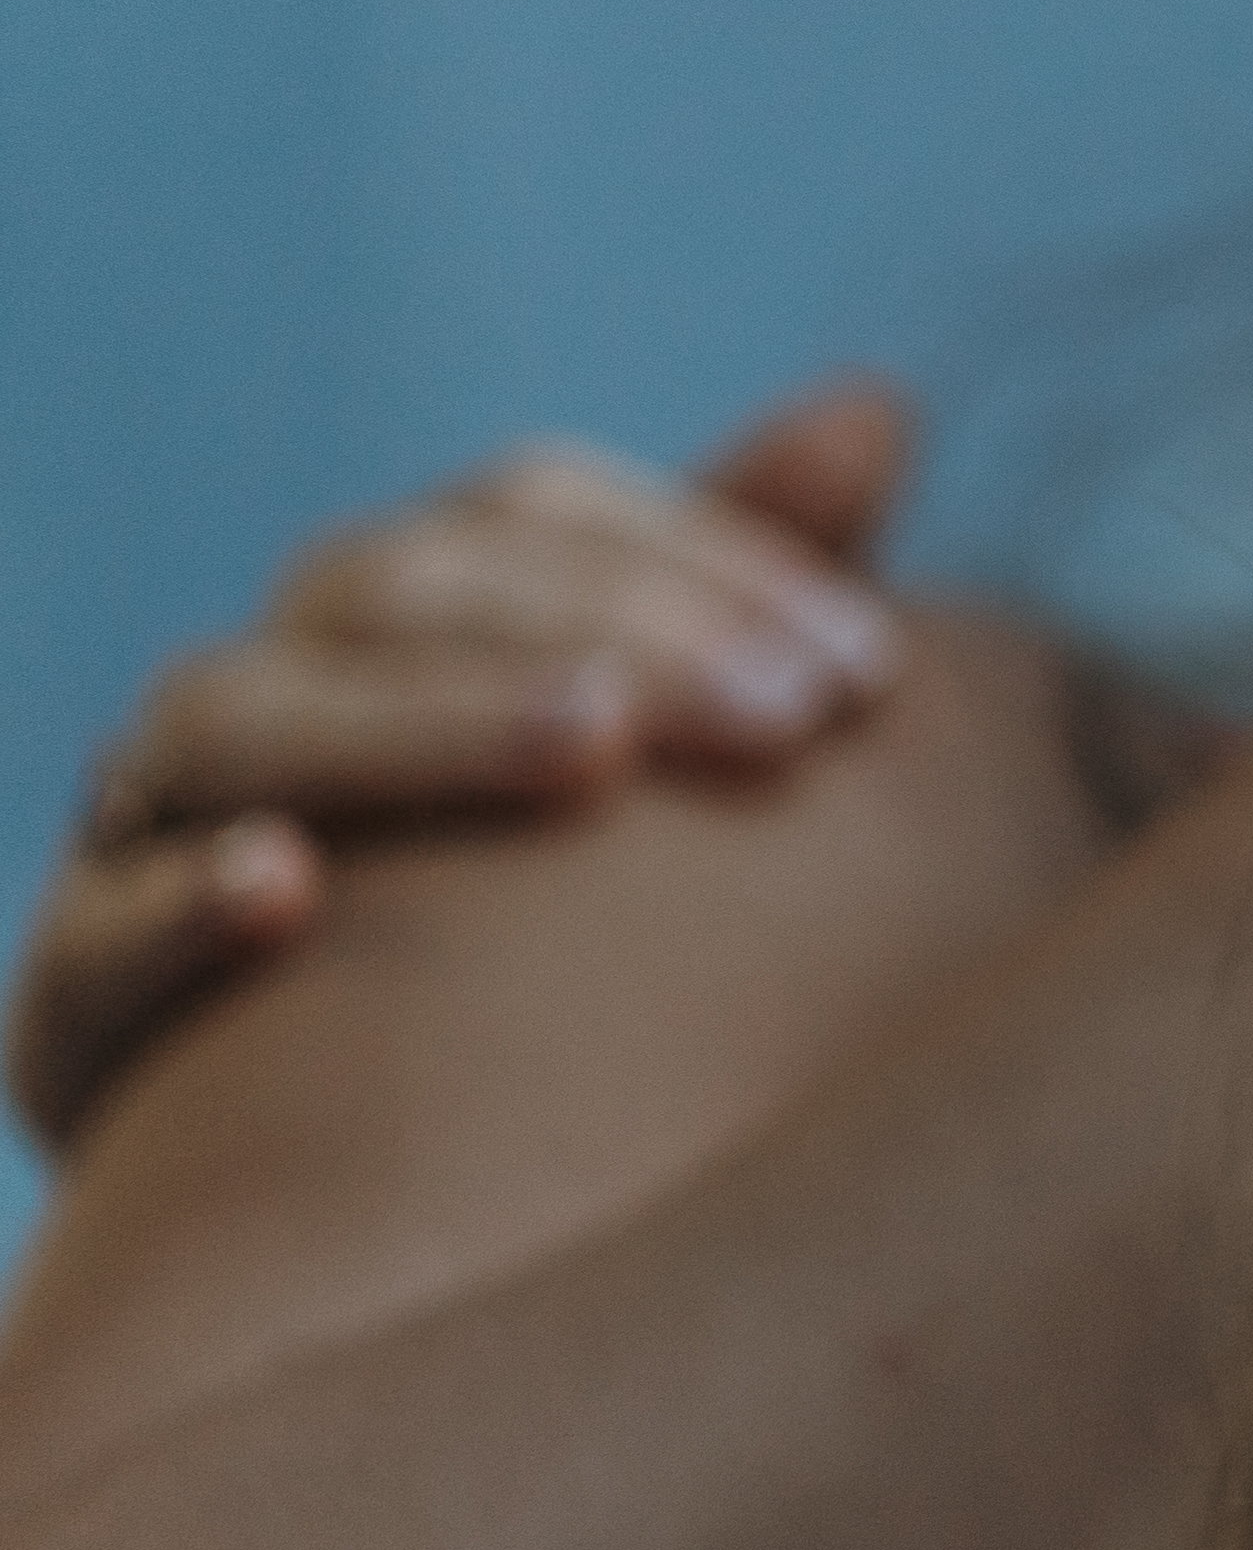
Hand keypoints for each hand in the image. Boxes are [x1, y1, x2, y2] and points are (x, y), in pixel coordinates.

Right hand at [9, 382, 913, 1148]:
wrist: (318, 1143)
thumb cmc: (516, 899)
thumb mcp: (639, 731)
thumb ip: (745, 576)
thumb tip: (875, 406)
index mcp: (392, 609)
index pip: (523, 513)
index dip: (697, 554)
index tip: (867, 666)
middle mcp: (265, 683)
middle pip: (397, 590)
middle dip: (602, 631)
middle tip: (784, 716)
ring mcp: (152, 822)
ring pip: (246, 722)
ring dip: (422, 725)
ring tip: (587, 745)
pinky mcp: (77, 990)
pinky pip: (99, 932)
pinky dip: (181, 903)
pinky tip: (286, 891)